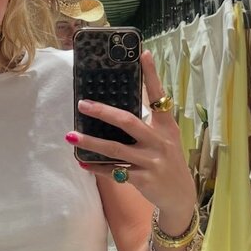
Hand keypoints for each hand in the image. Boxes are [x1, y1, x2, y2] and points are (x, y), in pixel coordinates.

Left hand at [67, 50, 196, 217]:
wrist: (180, 196)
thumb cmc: (167, 162)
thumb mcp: (165, 140)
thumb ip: (147, 126)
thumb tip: (115, 112)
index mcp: (166, 126)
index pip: (159, 96)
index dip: (151, 75)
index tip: (142, 53)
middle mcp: (159, 141)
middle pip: (128, 122)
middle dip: (102, 112)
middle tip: (82, 104)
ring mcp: (151, 161)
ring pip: (115, 149)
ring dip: (90, 143)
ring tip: (71, 136)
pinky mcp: (143, 179)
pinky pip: (114, 171)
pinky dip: (97, 167)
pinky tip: (83, 163)